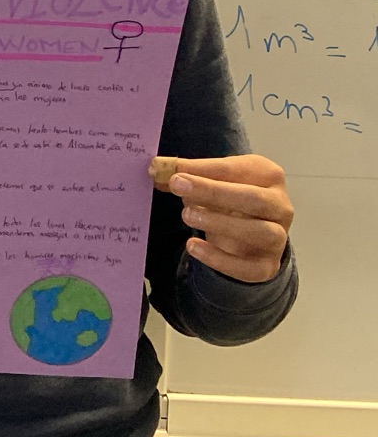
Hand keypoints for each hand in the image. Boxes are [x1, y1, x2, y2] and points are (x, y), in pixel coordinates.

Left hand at [168, 155, 293, 282]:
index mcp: (267, 175)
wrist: (251, 235)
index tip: (171, 173)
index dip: (201, 170)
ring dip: (221, 223)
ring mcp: (279, 238)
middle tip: (177, 186)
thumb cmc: (230, 198)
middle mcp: (280, 206)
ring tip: (186, 215)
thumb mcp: (210, 181)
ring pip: (260, 232)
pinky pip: (248, 267)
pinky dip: (220, 259)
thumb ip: (186, 174)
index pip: (235, 170)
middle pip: (254, 199)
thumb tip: (156, 169)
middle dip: (214, 192)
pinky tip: (193, 246)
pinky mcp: (267, 266)